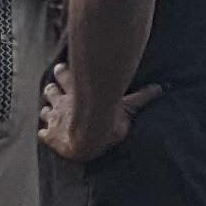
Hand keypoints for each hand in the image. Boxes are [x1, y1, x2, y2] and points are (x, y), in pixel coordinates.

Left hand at [38, 62, 159, 164]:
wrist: (90, 137)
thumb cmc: (107, 119)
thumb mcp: (128, 104)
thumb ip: (143, 96)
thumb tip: (162, 87)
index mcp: (77, 92)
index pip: (65, 76)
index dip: (62, 72)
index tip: (61, 68)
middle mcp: (63, 102)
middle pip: (50, 90)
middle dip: (51, 89)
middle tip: (51, 89)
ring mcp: (55, 119)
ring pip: (44, 110)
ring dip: (46, 111)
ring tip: (48, 112)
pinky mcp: (51, 136)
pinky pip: (43, 134)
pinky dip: (44, 133)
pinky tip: (46, 134)